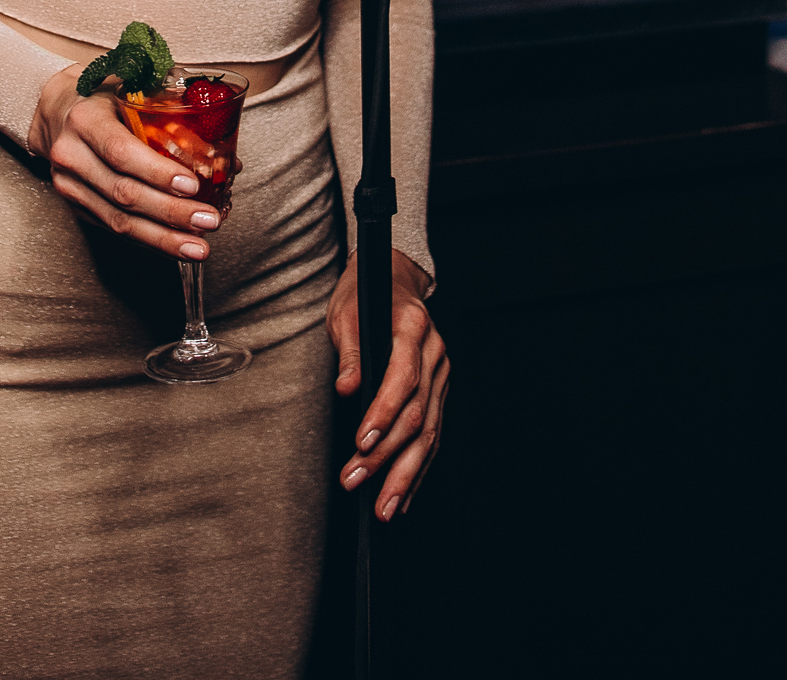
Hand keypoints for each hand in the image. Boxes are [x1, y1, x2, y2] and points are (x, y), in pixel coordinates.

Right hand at [27, 66, 220, 260]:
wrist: (55, 110)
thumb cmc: (102, 94)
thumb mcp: (129, 84)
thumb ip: (171, 111)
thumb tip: (226, 156)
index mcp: (85, 119)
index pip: (121, 151)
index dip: (157, 172)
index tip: (192, 185)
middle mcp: (71, 154)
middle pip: (124, 193)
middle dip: (171, 213)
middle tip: (209, 221)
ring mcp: (69, 184)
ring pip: (118, 220)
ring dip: (162, 237)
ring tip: (198, 247)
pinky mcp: (75, 205)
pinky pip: (113, 227)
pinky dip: (148, 239)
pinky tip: (175, 244)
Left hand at [326, 250, 449, 521]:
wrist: (391, 279)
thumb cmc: (364, 295)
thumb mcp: (345, 312)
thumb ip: (349, 351)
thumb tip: (348, 387)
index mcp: (413, 328)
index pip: (402, 378)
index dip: (383, 414)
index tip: (361, 443)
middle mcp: (434, 353)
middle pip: (416, 413)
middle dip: (386, 455)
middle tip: (357, 482)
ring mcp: (441, 374)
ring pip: (430, 432)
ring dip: (405, 474)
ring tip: (384, 507)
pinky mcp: (440, 391)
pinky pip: (433, 434)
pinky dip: (418, 468)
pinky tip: (404, 495)